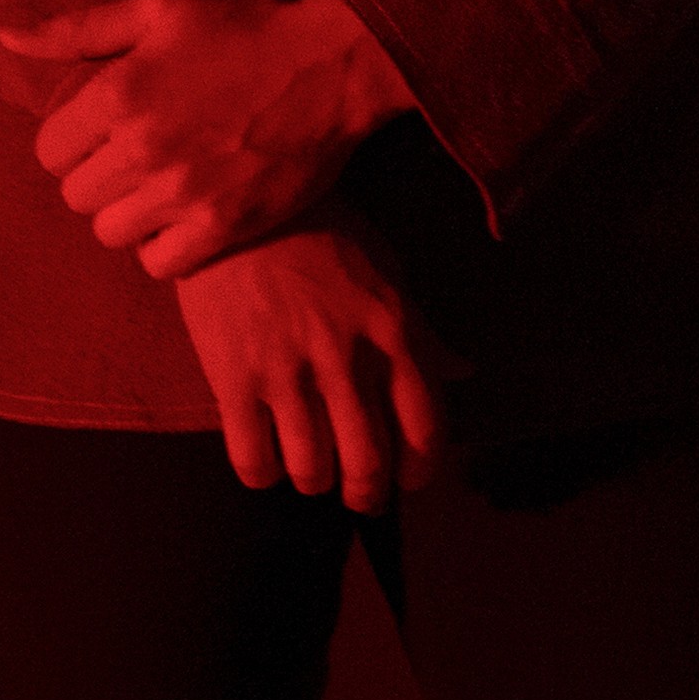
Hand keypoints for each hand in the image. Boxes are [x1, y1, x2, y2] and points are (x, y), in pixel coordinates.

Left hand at [7, 0, 414, 281]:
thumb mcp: (159, 10)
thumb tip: (7, 37)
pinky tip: (182, 218)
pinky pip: (158, 265)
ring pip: (110, 234)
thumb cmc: (243, 29)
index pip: (49, 151)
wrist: (333, 64)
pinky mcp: (223, 226)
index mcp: (118, 93)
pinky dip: (164, 248)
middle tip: (135, 158)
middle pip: (76, 196)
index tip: (104, 131)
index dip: (73, 142)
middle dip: (99, 177)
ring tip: (158, 189)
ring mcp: (182, 193)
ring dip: (128, 215)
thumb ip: (78, 28)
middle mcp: (142, 148)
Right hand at [171, 218, 445, 512]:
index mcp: (392, 331)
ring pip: (312, 471)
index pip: (424, 429)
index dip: (419, 470)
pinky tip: (266, 459)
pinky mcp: (234, 378)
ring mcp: (288, 370)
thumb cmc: (321, 236)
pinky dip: (264, 475)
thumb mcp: (386, 272)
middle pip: (369, 464)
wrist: (238, 206)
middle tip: (359, 493)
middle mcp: (345, 358)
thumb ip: (423, 332)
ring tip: (311, 469)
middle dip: (367, 493)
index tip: (408, 479)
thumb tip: (464, 372)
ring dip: (315, 481)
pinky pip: (253, 461)